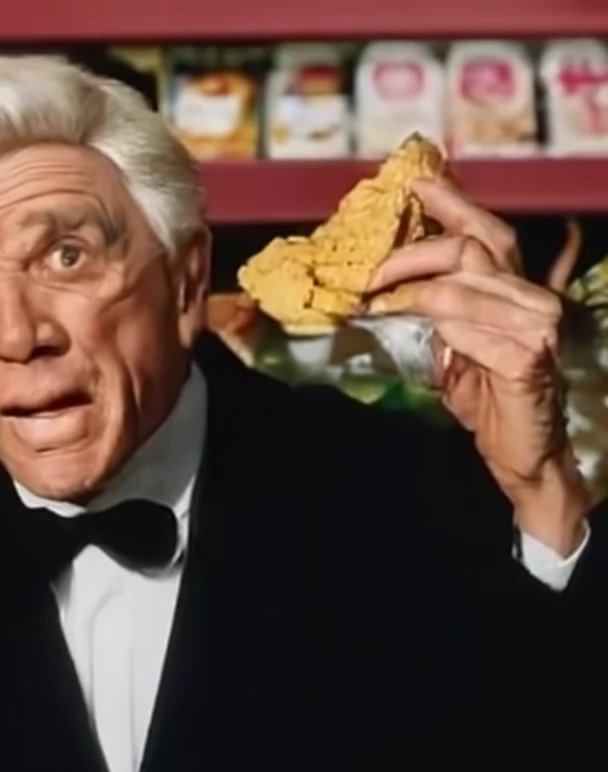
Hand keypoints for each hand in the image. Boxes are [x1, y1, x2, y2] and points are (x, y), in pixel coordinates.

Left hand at [368, 178, 588, 556]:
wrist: (525, 453)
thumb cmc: (488, 398)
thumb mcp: (455, 347)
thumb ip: (438, 313)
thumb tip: (389, 286)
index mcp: (515, 289)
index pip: (486, 231)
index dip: (452, 203)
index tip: (414, 185)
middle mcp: (532, 298)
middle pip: (467, 250)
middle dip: (408, 257)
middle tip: (368, 276)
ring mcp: (536, 326)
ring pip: (461, 290)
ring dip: (409, 298)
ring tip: (375, 307)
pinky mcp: (528, 358)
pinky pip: (469, 334)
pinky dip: (439, 335)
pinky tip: (418, 341)